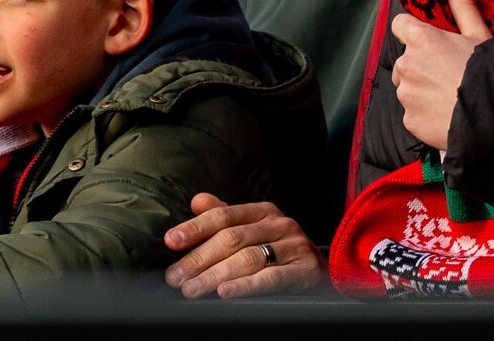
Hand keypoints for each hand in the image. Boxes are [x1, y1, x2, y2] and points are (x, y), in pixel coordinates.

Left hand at [163, 194, 322, 298]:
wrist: (322, 273)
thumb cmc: (280, 251)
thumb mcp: (254, 229)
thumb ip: (225, 216)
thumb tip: (196, 201)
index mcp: (264, 212)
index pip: (224, 216)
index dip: (196, 227)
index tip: (171, 241)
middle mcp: (280, 224)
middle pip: (232, 238)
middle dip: (199, 258)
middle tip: (175, 276)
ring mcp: (294, 246)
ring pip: (247, 259)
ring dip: (214, 275)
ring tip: (192, 289)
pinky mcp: (304, 270)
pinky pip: (270, 278)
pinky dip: (245, 286)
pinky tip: (225, 292)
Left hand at [391, 0, 491, 151]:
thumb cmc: (487, 68)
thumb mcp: (478, 33)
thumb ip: (461, 5)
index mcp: (420, 39)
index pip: (399, 24)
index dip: (412, 30)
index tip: (428, 40)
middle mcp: (406, 64)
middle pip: (404, 60)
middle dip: (419, 64)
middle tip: (445, 74)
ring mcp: (406, 94)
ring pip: (407, 87)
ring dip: (420, 89)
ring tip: (446, 97)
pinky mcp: (409, 120)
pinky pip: (412, 112)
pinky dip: (424, 113)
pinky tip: (444, 115)